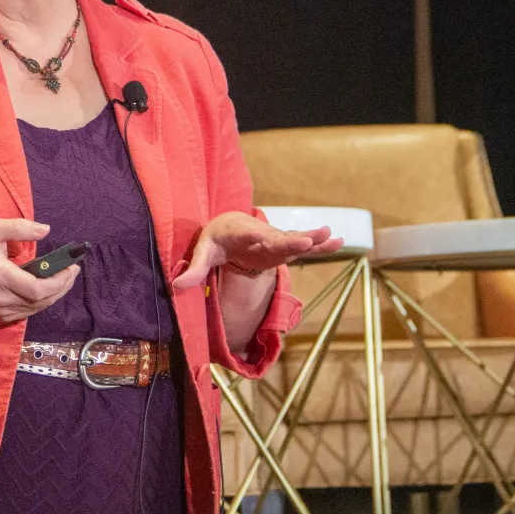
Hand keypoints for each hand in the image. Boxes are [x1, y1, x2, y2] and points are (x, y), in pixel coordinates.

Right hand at [0, 218, 79, 322]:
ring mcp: (0, 309)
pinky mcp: (1, 314)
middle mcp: (1, 296)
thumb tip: (45, 230)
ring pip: (38, 308)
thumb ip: (19, 227)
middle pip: (42, 300)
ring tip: (65, 277)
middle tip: (72, 271)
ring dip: (56, 294)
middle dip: (63, 286)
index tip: (70, 267)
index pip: (37, 288)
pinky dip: (43, 301)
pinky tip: (49, 287)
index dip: (59, 281)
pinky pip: (29, 311)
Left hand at [171, 211, 342, 289]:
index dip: (249, 235)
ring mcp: (274, 240)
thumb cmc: (216, 240)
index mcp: (236, 233)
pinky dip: (319, 245)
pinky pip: (303, 247)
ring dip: (310, 239)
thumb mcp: (203, 252)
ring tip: (329, 235)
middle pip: (274, 238)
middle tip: (305, 239)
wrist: (231, 226)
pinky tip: (338, 241)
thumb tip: (176, 287)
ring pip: (293, 240)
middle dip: (289, 239)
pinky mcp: (284, 247)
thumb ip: (194, 270)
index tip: (257, 234)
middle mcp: (259, 234)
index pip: (242, 235)